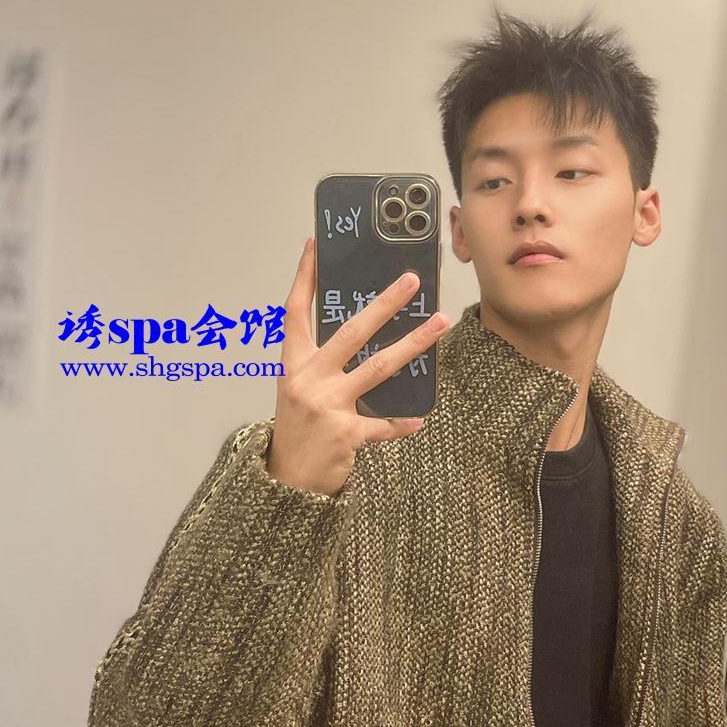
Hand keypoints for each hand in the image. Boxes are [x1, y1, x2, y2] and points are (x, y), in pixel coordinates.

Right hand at [265, 237, 448, 495]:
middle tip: (410, 280)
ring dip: (413, 343)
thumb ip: (323, 362)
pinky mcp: (346, 433)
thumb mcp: (299, 389)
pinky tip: (418, 420)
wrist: (287, 481)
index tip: (315, 246)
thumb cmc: (299, 428)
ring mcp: (327, 405)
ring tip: (440, 322)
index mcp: (293, 364)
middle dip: (384, 304)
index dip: (304, 277)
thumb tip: (366, 331)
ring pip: (378, 367)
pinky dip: (401, 423)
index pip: (295, 311)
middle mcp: (308, 379)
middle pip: (351, 332)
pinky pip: (383, 424)